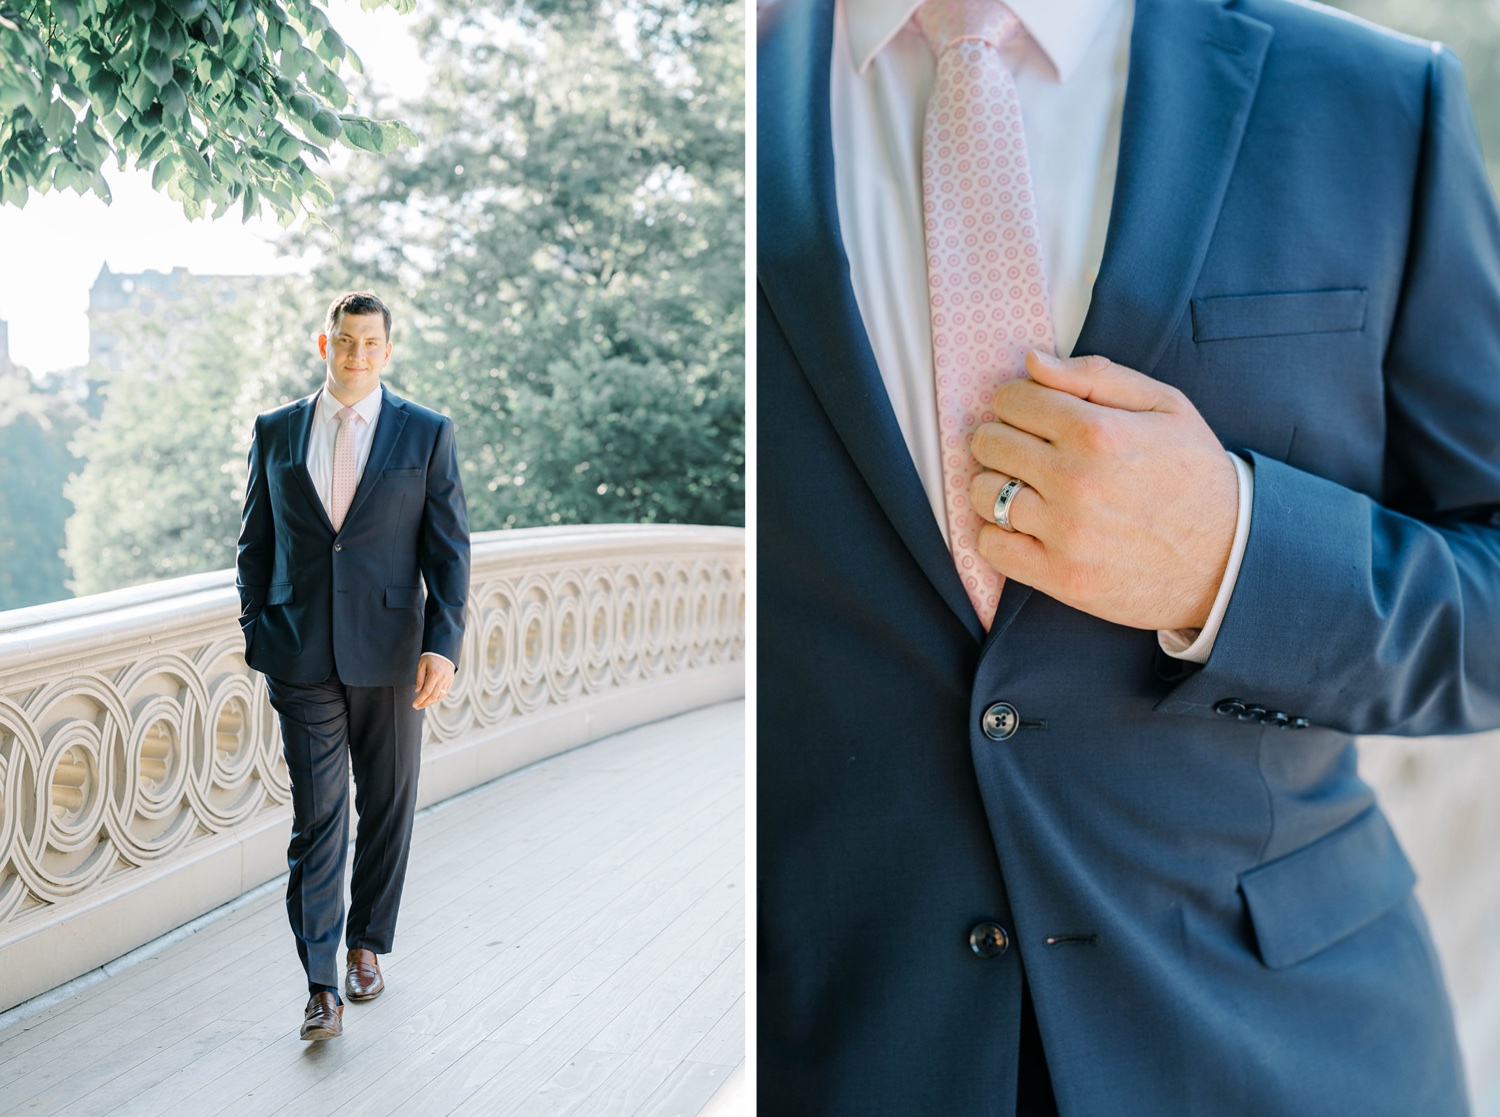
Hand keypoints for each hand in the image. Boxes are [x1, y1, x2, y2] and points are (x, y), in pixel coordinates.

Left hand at [412, 653, 454, 708]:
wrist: (443, 651)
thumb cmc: (430, 657)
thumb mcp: (421, 665)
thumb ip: (419, 678)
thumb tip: (417, 691)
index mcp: (435, 674)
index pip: (427, 692)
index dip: (420, 700)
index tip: (414, 704)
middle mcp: (443, 678)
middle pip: (433, 696)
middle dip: (424, 703)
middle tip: (417, 707)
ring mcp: (448, 680)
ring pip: (440, 696)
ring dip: (431, 703)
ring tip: (423, 705)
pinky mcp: (450, 681)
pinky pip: (444, 693)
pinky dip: (438, 699)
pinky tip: (431, 701)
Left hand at [967, 350, 1237, 631]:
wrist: (1230, 559)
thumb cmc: (1195, 476)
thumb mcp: (1165, 406)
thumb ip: (1096, 376)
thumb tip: (1031, 362)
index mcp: (1097, 432)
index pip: (1010, 400)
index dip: (1015, 402)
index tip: (1031, 415)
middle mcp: (1075, 481)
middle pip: (988, 443)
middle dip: (1002, 439)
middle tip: (1026, 451)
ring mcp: (1065, 532)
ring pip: (982, 493)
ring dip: (995, 485)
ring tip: (1025, 488)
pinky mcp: (1060, 576)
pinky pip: (990, 545)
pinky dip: (997, 533)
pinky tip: (1024, 526)